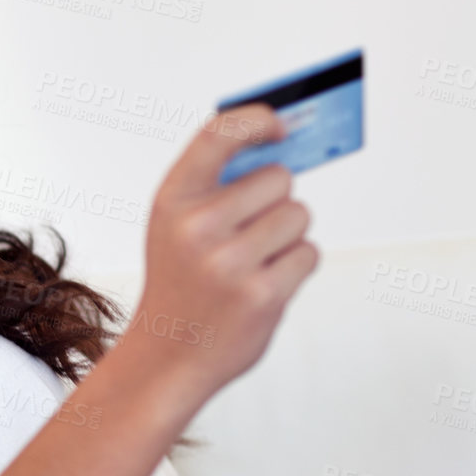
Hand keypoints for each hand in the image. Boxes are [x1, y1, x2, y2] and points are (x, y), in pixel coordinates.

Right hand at [120, 104, 319, 406]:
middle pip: (279, 178)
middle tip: (254, 228)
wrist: (167, 356)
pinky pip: (308, 254)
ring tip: (256, 260)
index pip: (219, 135)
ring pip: (298, 215)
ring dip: (289, 234)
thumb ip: (218, 185)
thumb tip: (284, 148)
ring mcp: (228, 263)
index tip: (280, 126)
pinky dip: (296, 265)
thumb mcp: (177, 226)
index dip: (256, 119)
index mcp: (172, 201)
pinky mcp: (261, 295)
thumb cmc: (181, 280)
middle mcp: (197, 227)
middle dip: (277, 199)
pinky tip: (265, 283)